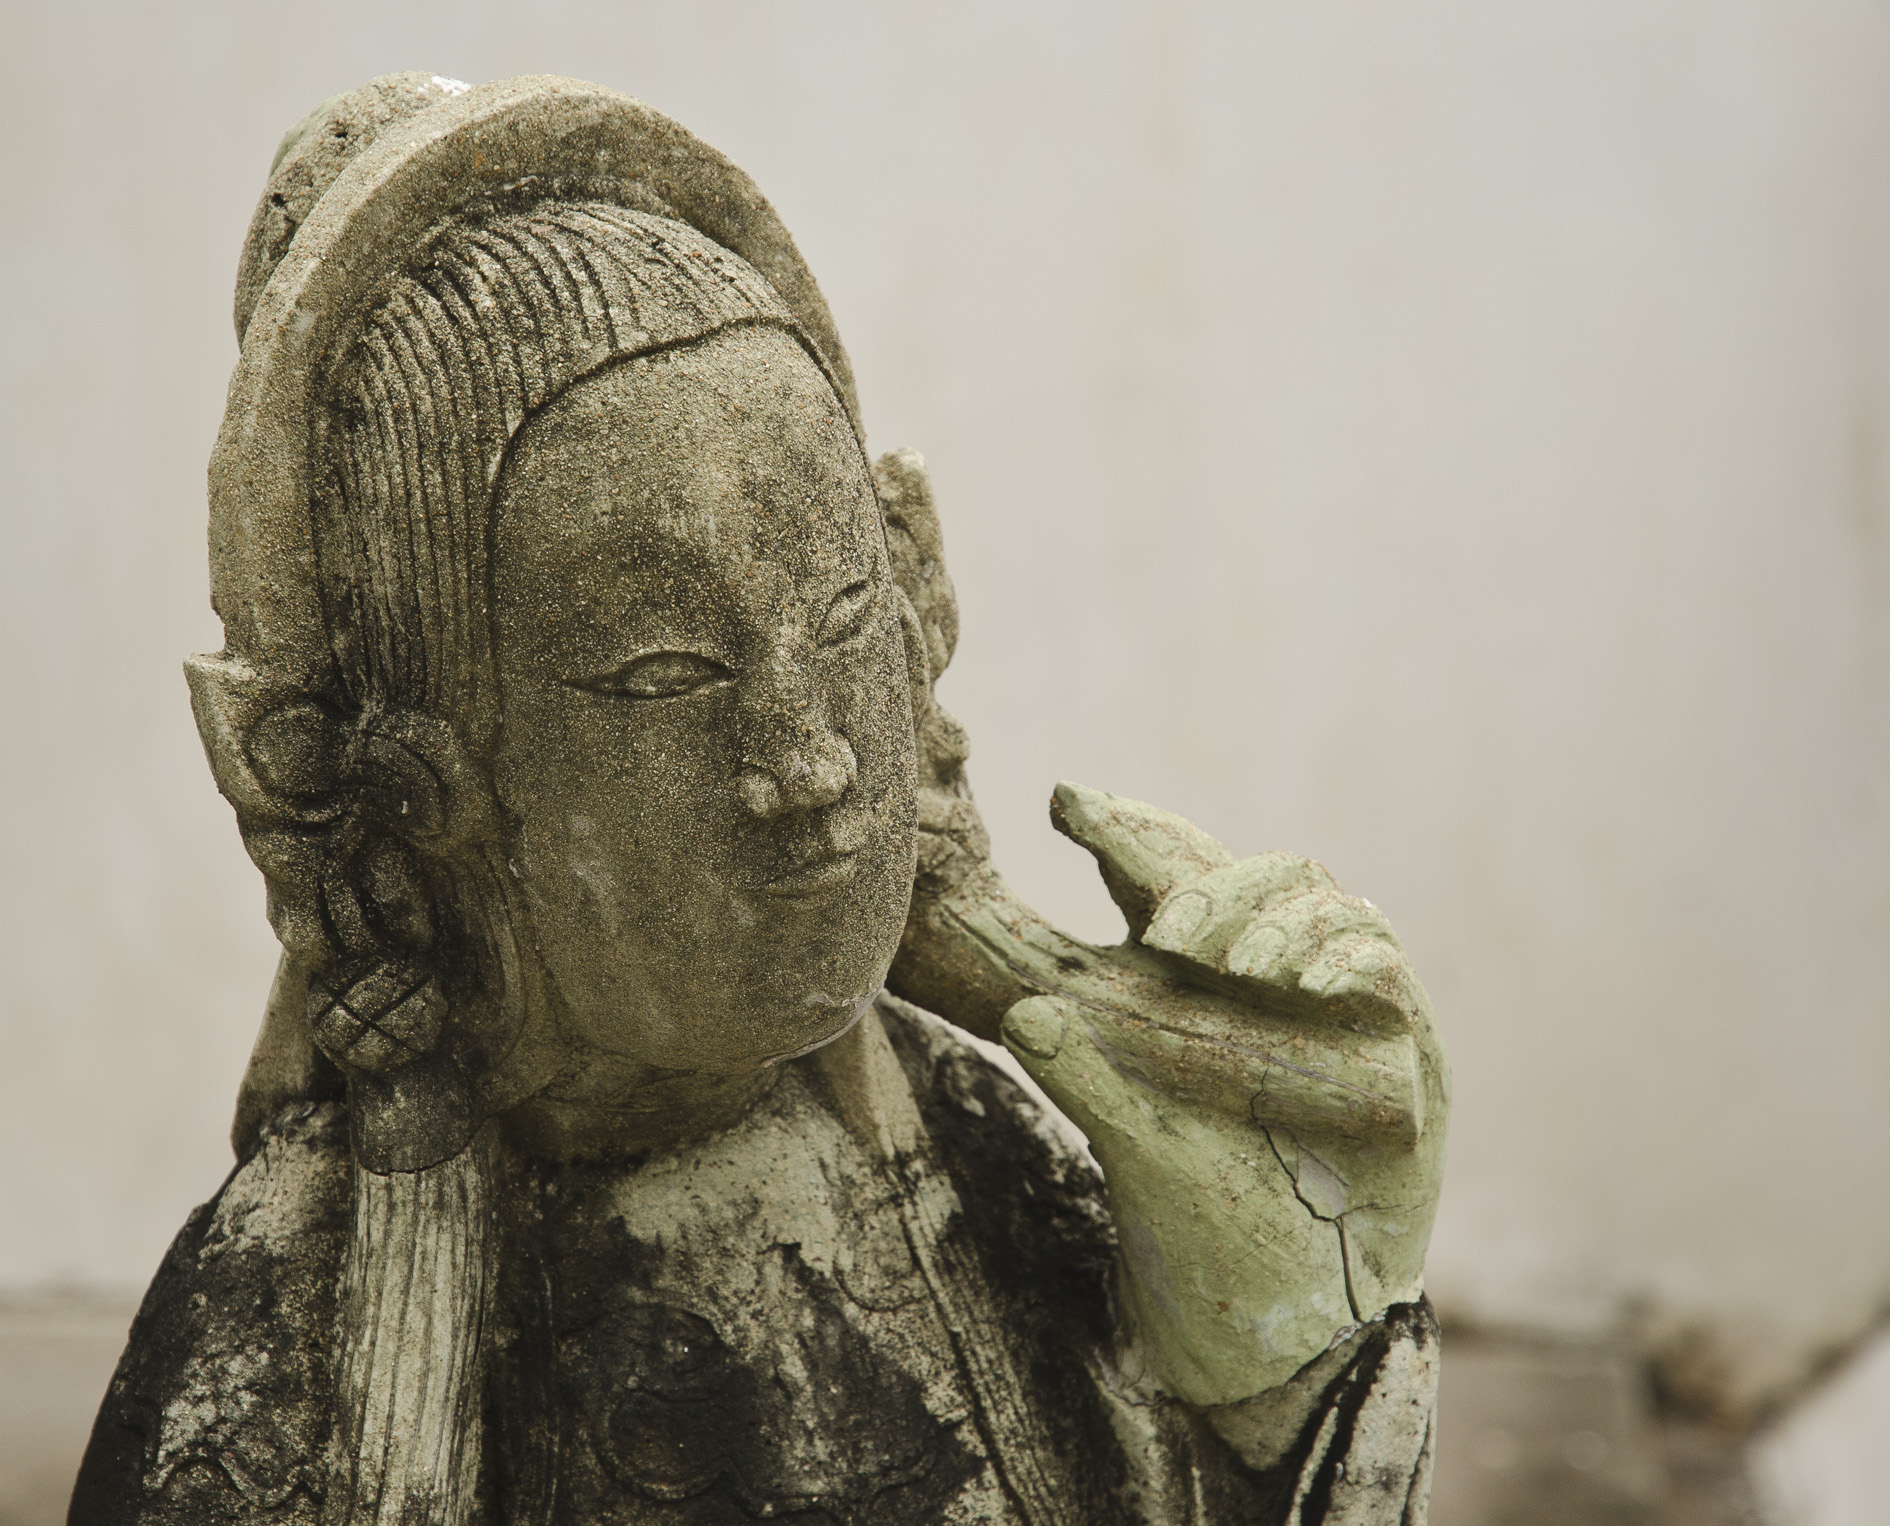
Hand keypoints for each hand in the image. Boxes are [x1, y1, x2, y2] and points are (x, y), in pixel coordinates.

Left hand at [872, 452, 1446, 1408]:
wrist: (1298, 1319)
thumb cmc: (1204, 1228)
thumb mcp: (1134, 1146)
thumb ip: (1085, 1079)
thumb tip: (1027, 1015)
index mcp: (1192, 984)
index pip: (1162, 873)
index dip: (1125, 828)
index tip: (1066, 804)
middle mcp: (1266, 977)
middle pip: (1243, 869)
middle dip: (1199, 873)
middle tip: (1166, 931)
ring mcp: (1337, 1005)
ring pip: (1317, 899)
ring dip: (1276, 922)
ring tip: (1238, 969)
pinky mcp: (1403, 1051)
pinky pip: (1384, 971)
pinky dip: (1355, 963)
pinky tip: (1317, 985)